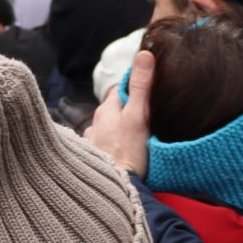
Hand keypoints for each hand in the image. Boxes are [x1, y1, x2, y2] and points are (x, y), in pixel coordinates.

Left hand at [86, 50, 153, 176]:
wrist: (117, 188)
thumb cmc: (128, 153)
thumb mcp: (139, 115)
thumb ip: (141, 86)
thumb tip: (144, 54)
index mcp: (106, 108)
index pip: (121, 89)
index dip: (136, 90)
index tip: (150, 98)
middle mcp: (95, 122)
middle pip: (115, 109)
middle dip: (128, 112)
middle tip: (146, 121)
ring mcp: (93, 141)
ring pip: (109, 128)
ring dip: (119, 130)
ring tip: (135, 140)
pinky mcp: (94, 158)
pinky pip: (105, 146)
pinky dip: (113, 146)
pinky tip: (123, 153)